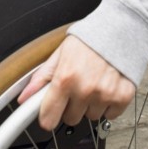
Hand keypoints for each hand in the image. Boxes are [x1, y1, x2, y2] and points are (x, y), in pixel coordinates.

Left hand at [18, 35, 134, 130]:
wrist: (120, 29)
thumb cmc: (90, 40)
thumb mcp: (61, 54)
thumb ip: (42, 77)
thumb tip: (25, 97)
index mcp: (65, 78)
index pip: (49, 118)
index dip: (48, 117)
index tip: (50, 114)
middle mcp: (85, 89)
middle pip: (71, 119)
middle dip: (72, 107)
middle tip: (77, 88)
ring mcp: (105, 95)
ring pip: (91, 117)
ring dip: (91, 105)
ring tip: (94, 84)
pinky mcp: (122, 97)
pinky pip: (110, 115)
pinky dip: (109, 105)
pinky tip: (108, 88)